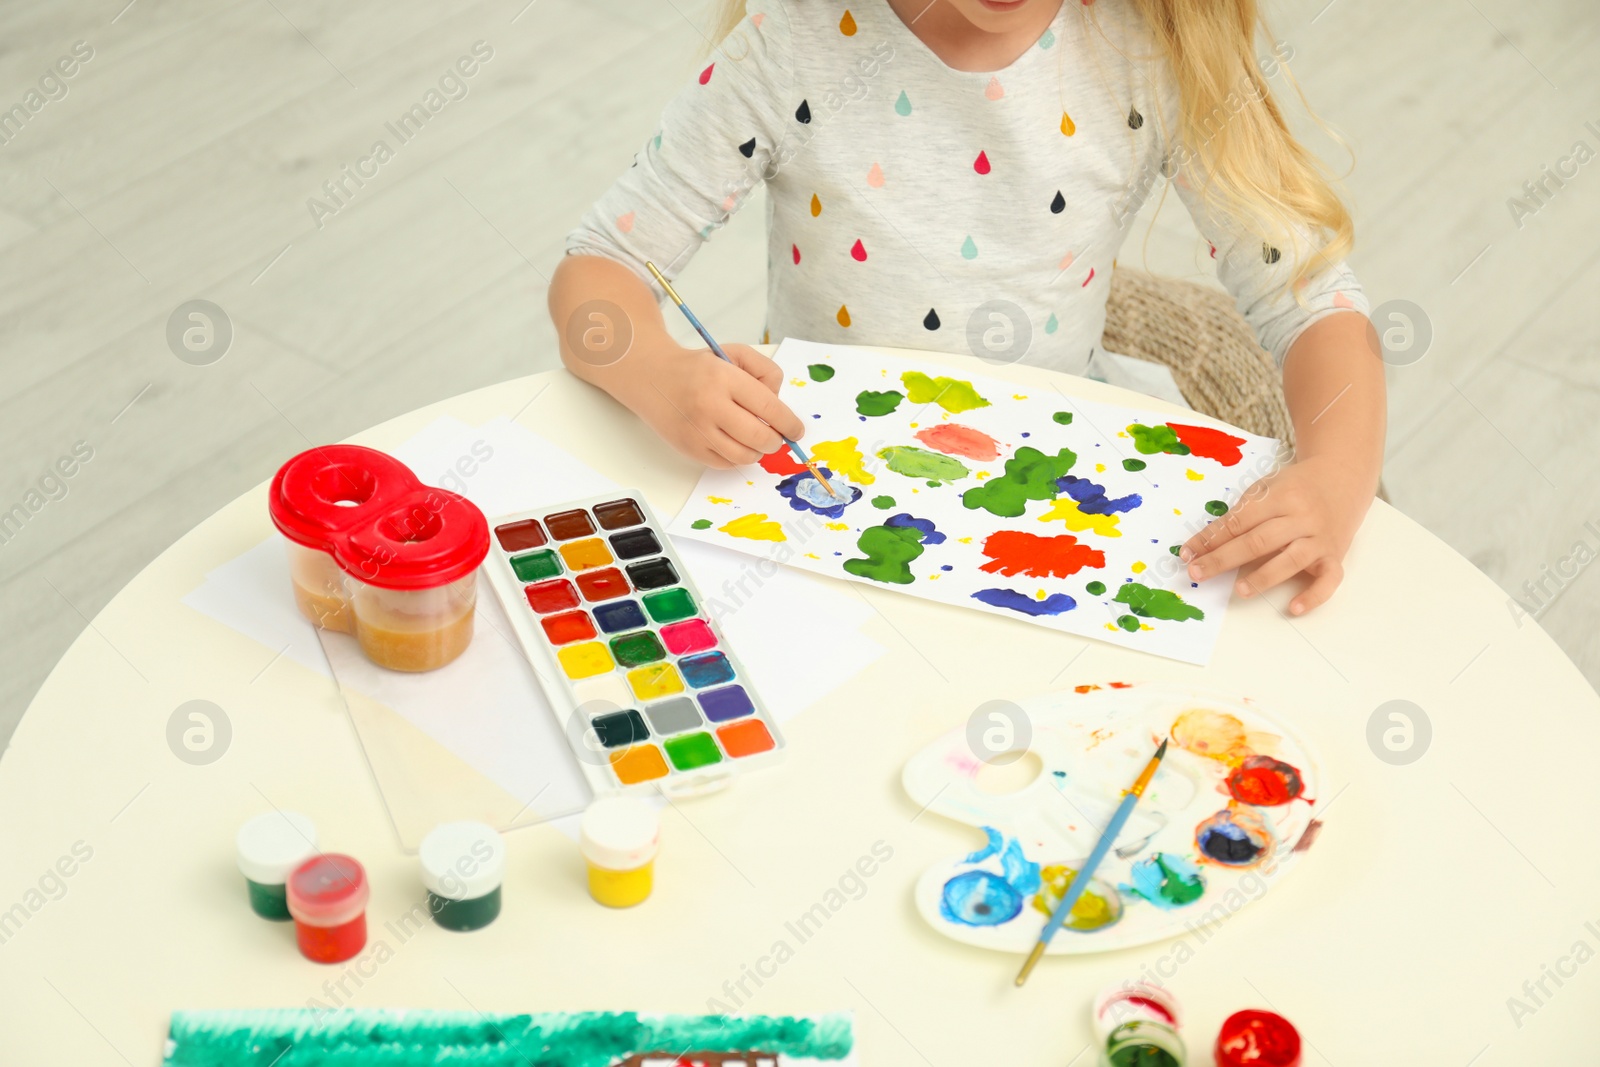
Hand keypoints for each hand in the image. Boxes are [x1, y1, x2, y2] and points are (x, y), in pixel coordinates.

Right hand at [621, 343, 804, 468]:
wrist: (653, 377)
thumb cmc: (698, 367)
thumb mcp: (734, 353)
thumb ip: (764, 371)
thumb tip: (779, 403)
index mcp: (723, 378)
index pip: (768, 408)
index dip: (789, 423)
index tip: (796, 430)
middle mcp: (709, 405)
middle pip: (760, 437)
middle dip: (775, 440)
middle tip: (775, 436)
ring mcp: (698, 431)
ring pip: (745, 456)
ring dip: (757, 451)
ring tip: (752, 437)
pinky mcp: (690, 449)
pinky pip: (726, 464)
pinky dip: (736, 456)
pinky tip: (732, 441)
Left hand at [1179, 455, 1373, 614]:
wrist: (1342, 478)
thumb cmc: (1296, 487)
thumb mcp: (1266, 487)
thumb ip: (1242, 513)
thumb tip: (1207, 543)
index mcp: (1281, 496)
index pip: (1239, 521)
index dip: (1210, 538)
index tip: (1187, 553)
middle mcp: (1302, 517)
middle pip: (1258, 541)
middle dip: (1224, 559)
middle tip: (1197, 572)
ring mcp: (1320, 538)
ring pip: (1291, 560)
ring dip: (1264, 576)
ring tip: (1239, 591)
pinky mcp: (1335, 556)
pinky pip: (1329, 579)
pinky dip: (1314, 595)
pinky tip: (1294, 608)